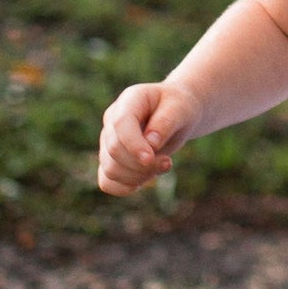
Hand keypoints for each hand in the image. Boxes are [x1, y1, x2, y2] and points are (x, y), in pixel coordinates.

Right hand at [97, 81, 200, 195]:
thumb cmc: (178, 107)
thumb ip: (166, 122)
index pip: (121, 124)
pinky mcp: (110, 159)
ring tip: (162, 166)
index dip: (134, 145)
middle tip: (168, 162)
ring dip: (138, 176)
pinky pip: (106, 182)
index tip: (150, 159)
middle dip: (142, 164)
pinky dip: (125, 187)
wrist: (175, 114)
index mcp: (129, 100)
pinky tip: (145, 180)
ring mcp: (108, 140)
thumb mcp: (180, 108)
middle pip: (114, 150)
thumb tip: (151, 143)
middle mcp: (112, 120)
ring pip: (110, 169)